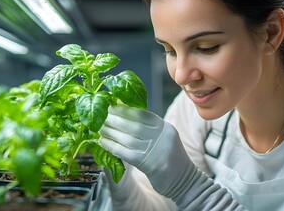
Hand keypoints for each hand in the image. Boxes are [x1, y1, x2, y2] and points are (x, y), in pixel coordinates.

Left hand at [99, 104, 240, 209]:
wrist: (184, 180)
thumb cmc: (171, 157)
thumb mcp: (165, 137)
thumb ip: (150, 128)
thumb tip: (125, 115)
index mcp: (164, 127)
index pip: (142, 113)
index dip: (125, 109)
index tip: (112, 105)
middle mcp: (160, 136)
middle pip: (132, 123)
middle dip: (114, 118)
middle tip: (101, 114)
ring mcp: (154, 150)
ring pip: (126, 137)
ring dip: (110, 131)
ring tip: (99, 127)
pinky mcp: (146, 164)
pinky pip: (124, 152)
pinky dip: (111, 146)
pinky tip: (102, 142)